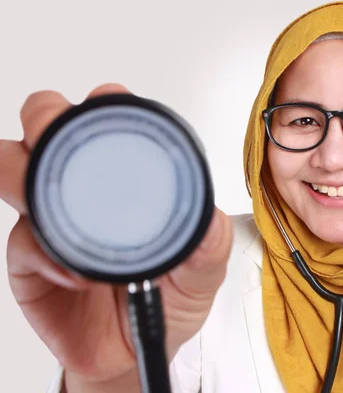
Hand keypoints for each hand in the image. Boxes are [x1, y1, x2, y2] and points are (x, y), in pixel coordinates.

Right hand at [1, 84, 232, 389]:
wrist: (130, 354)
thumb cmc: (168, 299)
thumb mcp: (201, 274)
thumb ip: (207, 248)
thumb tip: (208, 222)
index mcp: (129, 176)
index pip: (110, 120)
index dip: (107, 103)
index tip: (111, 103)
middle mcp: (84, 185)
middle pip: (50, 126)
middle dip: (49, 120)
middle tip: (63, 145)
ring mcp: (50, 217)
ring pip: (13, 166)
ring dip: (24, 173)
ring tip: (57, 210)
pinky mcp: (27, 256)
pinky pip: (21, 239)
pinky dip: (48, 254)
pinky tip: (79, 276)